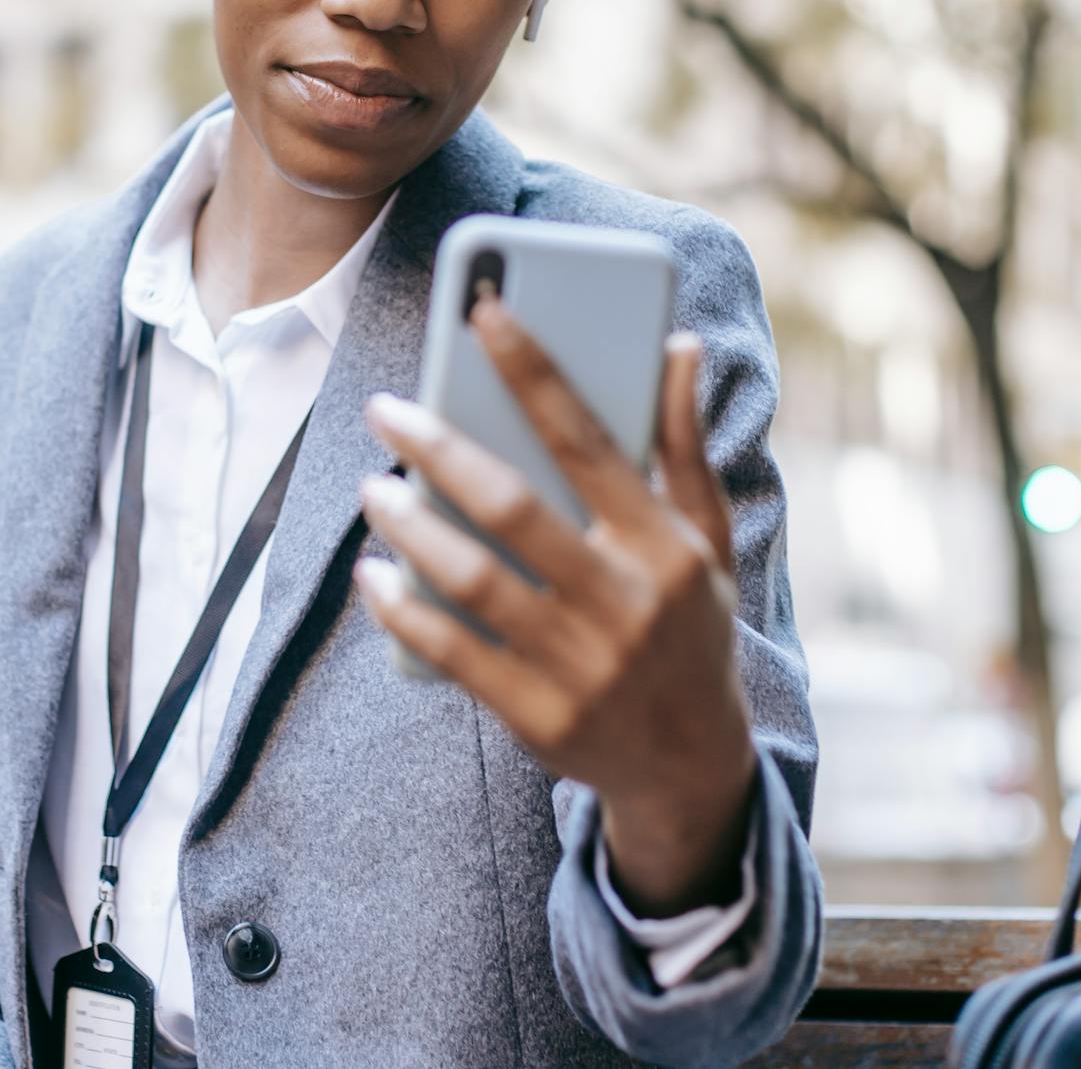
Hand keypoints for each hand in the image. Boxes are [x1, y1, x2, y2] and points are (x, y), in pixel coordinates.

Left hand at [354, 293, 758, 916]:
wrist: (691, 766)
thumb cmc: (689, 627)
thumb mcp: (707, 538)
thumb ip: (682, 444)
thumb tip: (677, 345)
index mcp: (665, 546)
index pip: (588, 439)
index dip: (533, 370)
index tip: (484, 313)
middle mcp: (625, 602)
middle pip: (512, 506)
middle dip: (439, 448)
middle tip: (386, 410)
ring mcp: (580, 665)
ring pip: (472, 579)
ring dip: (409, 529)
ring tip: (373, 491)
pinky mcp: (539, 718)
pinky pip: (453, 653)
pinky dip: (404, 612)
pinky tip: (374, 577)